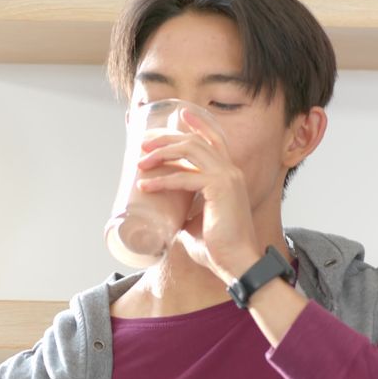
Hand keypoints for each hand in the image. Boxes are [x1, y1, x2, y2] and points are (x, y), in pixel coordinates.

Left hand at [135, 108, 260, 281]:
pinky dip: (163, 180)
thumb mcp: (195, 223)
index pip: (214, 139)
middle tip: (143, 143)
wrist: (236, 263)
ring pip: (190, 150)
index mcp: (229, 175)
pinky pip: (185, 178)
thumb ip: (183, 213)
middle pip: (195, 140)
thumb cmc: (218, 249)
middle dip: (166, 138)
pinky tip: (146, 185)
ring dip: (162, 153)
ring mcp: (227, 177)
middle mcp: (230, 171)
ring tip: (140, 162)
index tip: (178, 115)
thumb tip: (162, 216)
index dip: (197, 124)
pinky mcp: (220, 188)